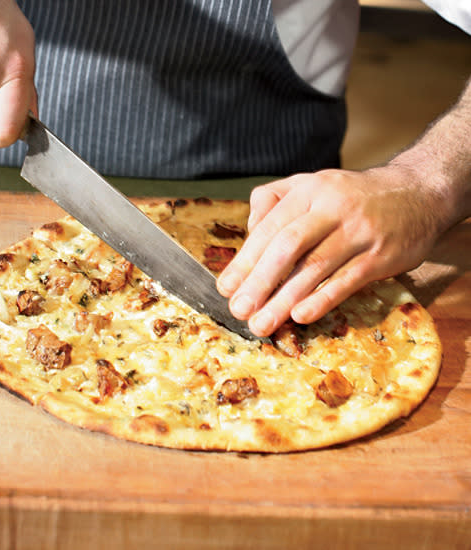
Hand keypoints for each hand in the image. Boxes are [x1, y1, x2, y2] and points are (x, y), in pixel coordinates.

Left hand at [217, 166, 445, 335]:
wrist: (418, 193)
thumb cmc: (352, 196)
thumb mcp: (311, 183)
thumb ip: (273, 200)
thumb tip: (249, 230)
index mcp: (309, 190)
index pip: (270, 227)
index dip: (245, 260)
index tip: (225, 287)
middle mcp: (332, 208)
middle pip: (288, 247)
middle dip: (259, 282)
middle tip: (238, 309)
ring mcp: (359, 232)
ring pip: (315, 268)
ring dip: (284, 299)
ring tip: (261, 324)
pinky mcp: (381, 256)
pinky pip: (347, 280)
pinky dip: (322, 300)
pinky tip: (300, 316)